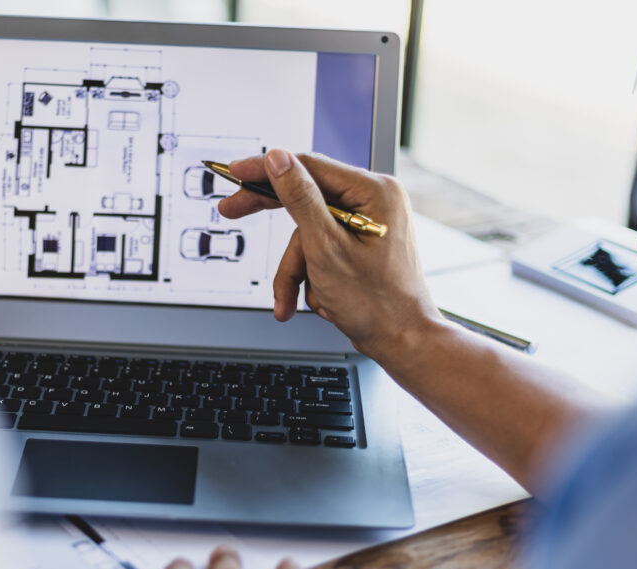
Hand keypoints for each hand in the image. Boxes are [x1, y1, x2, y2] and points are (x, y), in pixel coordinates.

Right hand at [218, 150, 439, 361]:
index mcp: (374, 191)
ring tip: (290, 301)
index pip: (309, 166)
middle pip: (306, 198)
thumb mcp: (325, 247)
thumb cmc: (377, 302)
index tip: (237, 172)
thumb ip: (299, 198)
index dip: (267, 169)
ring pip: (308, 235)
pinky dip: (311, 277)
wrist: (402, 342)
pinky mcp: (359, 245)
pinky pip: (321, 250)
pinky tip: (318, 300)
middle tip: (234, 210)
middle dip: (273, 224)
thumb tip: (278, 158)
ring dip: (296, 271)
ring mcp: (367, 224)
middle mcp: (374, 202)